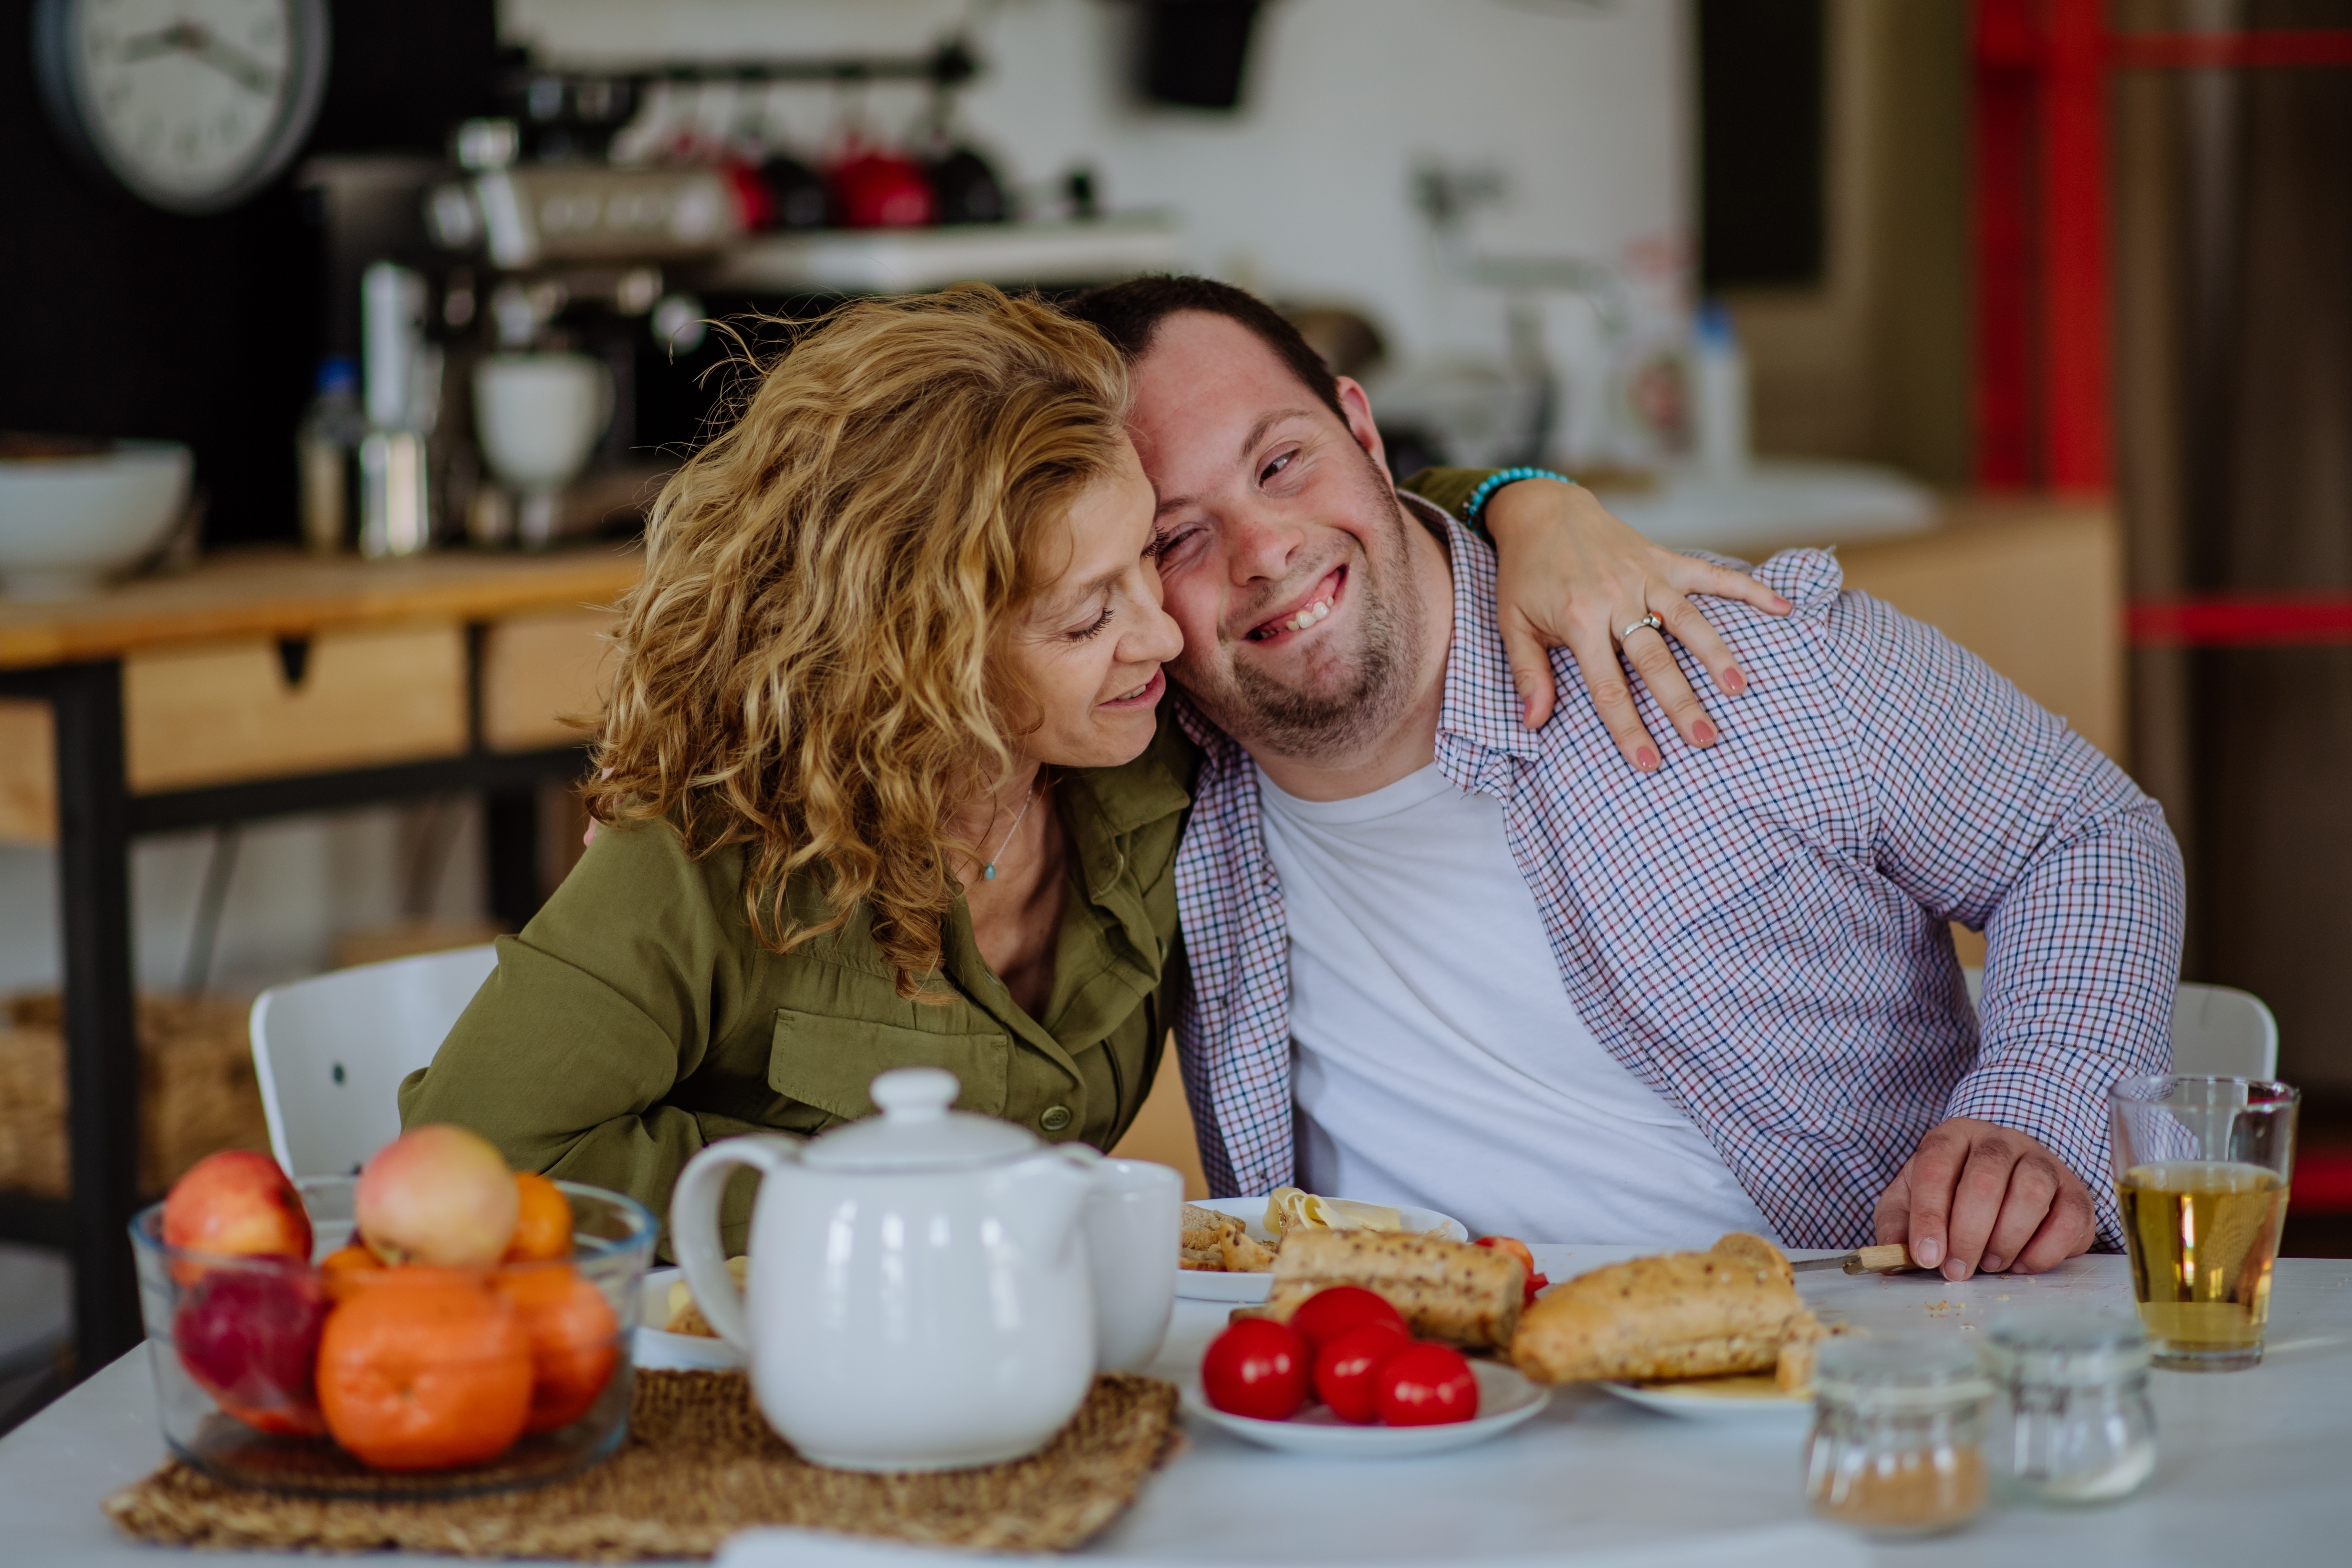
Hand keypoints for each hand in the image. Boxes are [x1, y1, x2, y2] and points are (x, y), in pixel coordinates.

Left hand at [1482, 480, 1790, 765]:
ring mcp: (1646, 576)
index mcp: (1578, 619)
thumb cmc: (1526, 573)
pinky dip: (1748, 589)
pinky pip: (1712, 574)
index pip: (1607, 685)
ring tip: (1739, 688)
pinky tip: (1781, 607)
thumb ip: (1527, 673)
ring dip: (1716, 653)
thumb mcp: (1511, 622)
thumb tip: (1533, 722)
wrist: (1542, 510)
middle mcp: (1617, 598)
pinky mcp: (1664, 558)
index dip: (1628, 726)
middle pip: (1655, 659)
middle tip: (1705, 739)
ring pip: (1689, 619)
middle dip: (1681, 702)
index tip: (1648, 762)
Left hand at [1872, 1117, 2097, 1279]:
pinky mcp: (2075, 1192)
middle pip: (1985, 1179)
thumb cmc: (1950, 1195)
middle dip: (1968, 1234)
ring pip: (2031, 1192)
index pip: (1936, 1166)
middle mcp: (1999, 1141)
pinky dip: (2046, 1250)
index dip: (1930, 1215)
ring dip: (2007, 1239)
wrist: (2006, 1180)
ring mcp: (2042, 1162)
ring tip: (1990, 1264)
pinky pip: (2069, 1218)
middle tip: (1957, 1271)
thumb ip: (1896, 1224)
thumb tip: (1888, 1256)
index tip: (1926, 1257)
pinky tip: (2022, 1264)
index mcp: (1952, 1137)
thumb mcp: (1911, 1201)